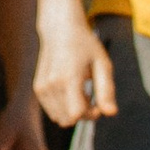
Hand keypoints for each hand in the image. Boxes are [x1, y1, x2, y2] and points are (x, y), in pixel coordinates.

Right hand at [35, 10, 115, 127]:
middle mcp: (51, 85)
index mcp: (68, 78)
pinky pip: (53, 112)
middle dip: (84, 115)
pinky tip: (71, 92)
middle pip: (68, 119)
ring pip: (60, 119)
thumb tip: (111, 114)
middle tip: (92, 97)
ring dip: (73, 112)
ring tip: (82, 93)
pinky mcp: (38, 89)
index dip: (91, 115)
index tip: (98, 103)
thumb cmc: (85, 46)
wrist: (60, 29)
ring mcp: (42, 88)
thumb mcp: (102, 64)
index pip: (77, 114)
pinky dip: (64, 108)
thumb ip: (106, 90)